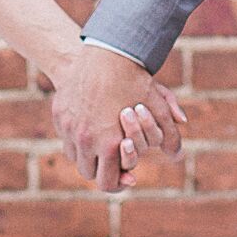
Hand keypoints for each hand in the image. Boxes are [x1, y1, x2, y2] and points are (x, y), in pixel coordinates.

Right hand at [48, 41, 187, 194]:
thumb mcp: (157, 105)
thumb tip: (177, 156)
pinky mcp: (59, 115)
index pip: (107, 183)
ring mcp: (69, 128)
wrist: (104, 51)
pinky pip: (67, 137)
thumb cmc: (134, 79)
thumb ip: (169, 134)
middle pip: (89, 174)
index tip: (128, 177)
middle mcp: (85, 140)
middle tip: (116, 163)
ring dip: (89, 156)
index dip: (118, 184)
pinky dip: (77, 139)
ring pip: (76, 157)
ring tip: (104, 145)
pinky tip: (91, 128)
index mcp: (109, 144)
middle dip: (103, 171)